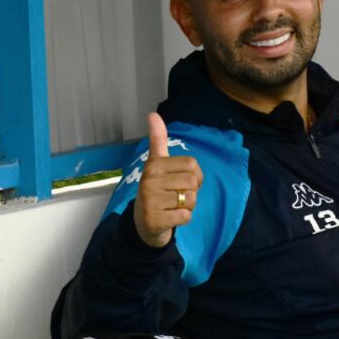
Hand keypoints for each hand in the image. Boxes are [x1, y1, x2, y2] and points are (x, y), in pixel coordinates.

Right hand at [132, 114, 202, 247]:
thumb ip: (157, 140)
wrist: (143, 224)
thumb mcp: (156, 165)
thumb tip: (153, 114)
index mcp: (154, 165)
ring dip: (187, 206)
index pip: (193, 165)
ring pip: (191, 199)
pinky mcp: (155, 219)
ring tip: (172, 206)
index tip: (181, 182)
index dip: (195, 176)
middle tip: (176, 197)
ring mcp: (150, 200)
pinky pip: (185, 216)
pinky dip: (182, 219)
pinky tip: (170, 217)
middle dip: (191, 193)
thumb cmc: (155, 191)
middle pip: (193, 182)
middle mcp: (149, 180)